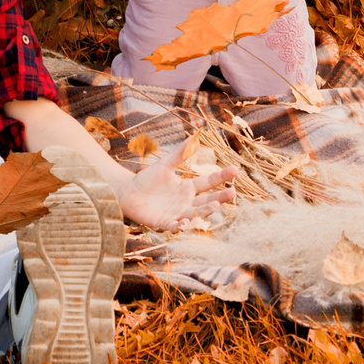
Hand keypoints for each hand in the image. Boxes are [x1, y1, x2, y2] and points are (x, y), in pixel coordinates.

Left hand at [118, 141, 233, 230]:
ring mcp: (177, 214)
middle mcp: (186, 202)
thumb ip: (180, 154)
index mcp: (188, 188)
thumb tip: (194, 137)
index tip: (235, 169)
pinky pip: (174, 226)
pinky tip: (184, 221)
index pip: (208, 182)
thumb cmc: (147, 179)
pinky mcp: (164, 223)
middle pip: (207, 201)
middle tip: (233, 193)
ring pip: (195, 214)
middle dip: (220, 198)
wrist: (128, 194)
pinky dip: (180, 225)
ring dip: (205, 211)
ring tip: (215, 205)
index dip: (221, 176)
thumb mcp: (165, 165)